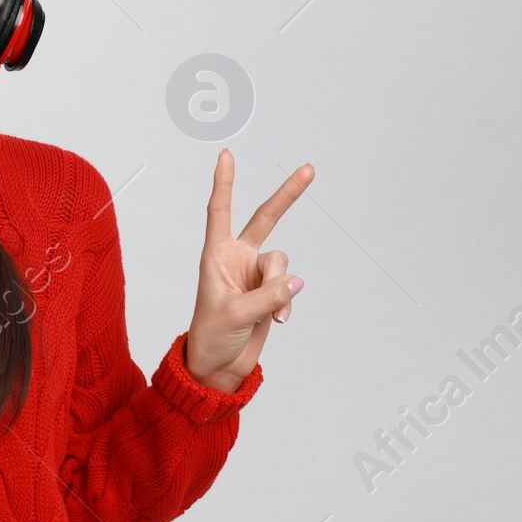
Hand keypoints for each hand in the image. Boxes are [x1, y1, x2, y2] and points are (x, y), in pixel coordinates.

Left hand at [183, 150, 313, 391]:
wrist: (219, 366)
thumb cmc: (211, 335)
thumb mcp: (233, 314)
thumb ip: (266, 295)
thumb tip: (296, 280)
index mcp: (216, 254)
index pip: (220, 210)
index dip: (225, 183)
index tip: (226, 155)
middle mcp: (237, 257)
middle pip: (266, 218)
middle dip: (288, 196)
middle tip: (309, 170)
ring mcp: (256, 273)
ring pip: (282, 263)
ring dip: (280, 287)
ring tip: (270, 311)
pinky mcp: (271, 291)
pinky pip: (289, 286)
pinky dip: (287, 301)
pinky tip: (279, 318)